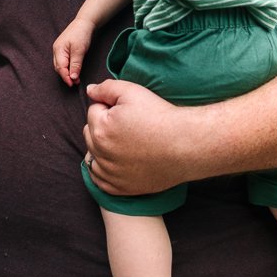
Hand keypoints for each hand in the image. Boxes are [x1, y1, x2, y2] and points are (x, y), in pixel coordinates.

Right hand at [53, 17, 95, 85]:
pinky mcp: (63, 49)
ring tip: (76, 78)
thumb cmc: (81, 34)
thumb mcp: (79, 50)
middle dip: (66, 76)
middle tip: (75, 83)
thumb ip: (75, 64)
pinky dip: (68, 67)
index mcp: (58, 50)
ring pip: (60, 65)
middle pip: (58, 67)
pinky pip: (63, 61)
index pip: (60, 68)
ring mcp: (59, 49)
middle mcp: (56, 50)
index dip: (66, 77)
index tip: (73, 84)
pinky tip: (73, 70)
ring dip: (67, 72)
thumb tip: (73, 77)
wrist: (84, 22)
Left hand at [83, 79, 206, 194]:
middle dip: (103, 126)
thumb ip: (106, 88)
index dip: (109, 107)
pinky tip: (117, 162)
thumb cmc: (161, 117)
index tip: (127, 111)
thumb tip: (90, 90)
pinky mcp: (120, 188)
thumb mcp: (133, 92)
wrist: (186, 145)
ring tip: (123, 142)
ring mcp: (110, 173)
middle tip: (127, 125)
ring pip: (93, 157)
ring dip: (101, 148)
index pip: (93, 111)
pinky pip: (100, 180)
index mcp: (100, 128)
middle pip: (90, 134)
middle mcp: (101, 153)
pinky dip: (104, 171)